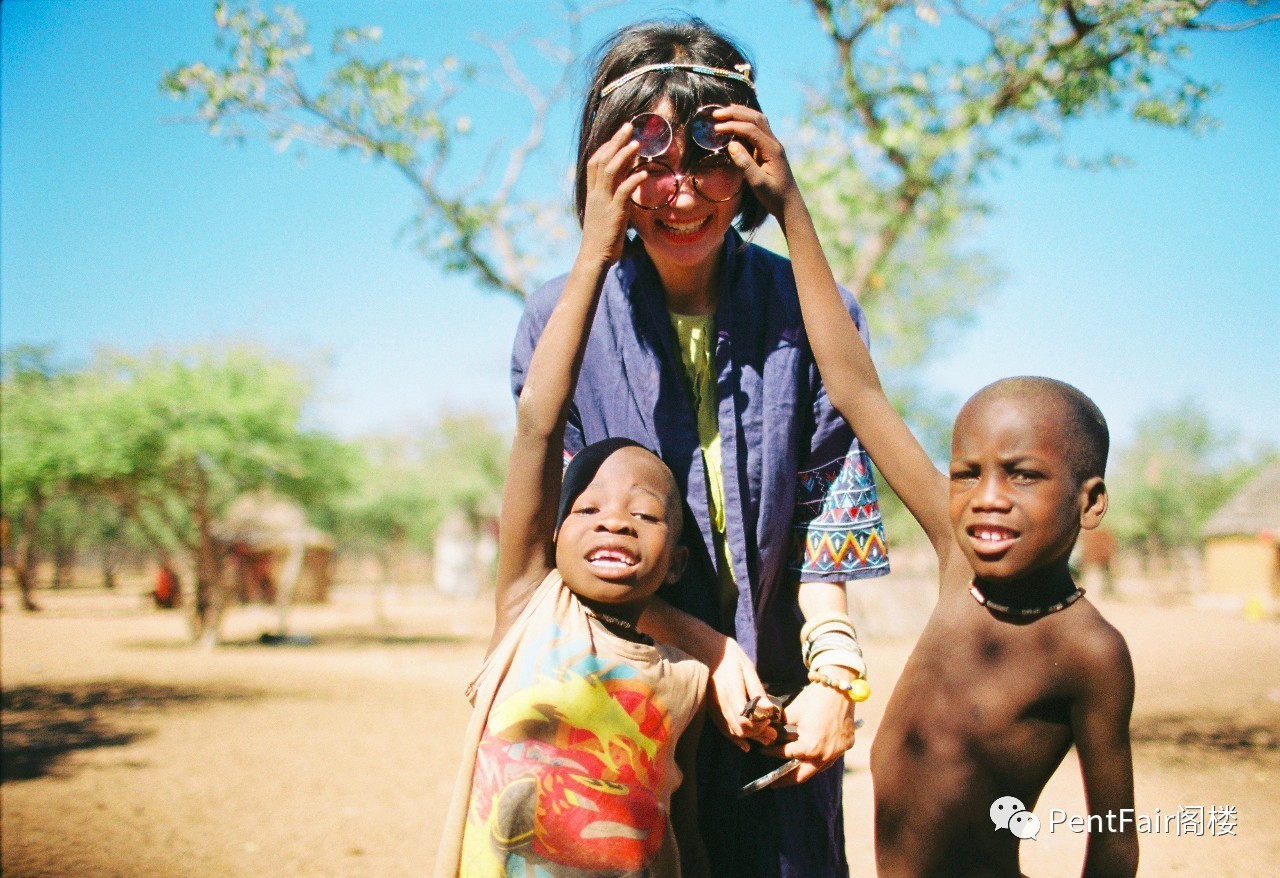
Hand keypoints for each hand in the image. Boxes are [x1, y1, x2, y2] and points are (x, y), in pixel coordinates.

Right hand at [578, 123, 645, 265]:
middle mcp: (596, 194)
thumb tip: (628, 188)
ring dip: (624, 154)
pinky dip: (633, 179)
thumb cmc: (602, 239)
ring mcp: (604, 202)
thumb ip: (614, 200)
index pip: (595, 162)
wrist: (593, 257)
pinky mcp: (614, 213)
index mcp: (593, 193)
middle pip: (602, 159)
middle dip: (615, 141)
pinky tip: (644, 172)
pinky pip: (623, 191)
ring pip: (610, 171)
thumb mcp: (607, 214)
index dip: (606, 146)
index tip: (619, 136)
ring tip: (636, 142)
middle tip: (628, 126)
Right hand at [705, 636, 777, 750]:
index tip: (771, 720)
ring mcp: (715, 709)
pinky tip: (746, 744)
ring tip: (765, 737)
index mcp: (732, 694)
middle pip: (742, 731)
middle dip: (759, 735)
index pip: (747, 721)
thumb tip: (771, 710)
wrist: (703, 649)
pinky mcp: (712, 710)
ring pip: (733, 733)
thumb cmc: (728, 656)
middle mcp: (721, 706)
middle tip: (773, 733)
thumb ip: (757, 691)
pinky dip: (736, 738)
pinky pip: (724, 729)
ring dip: (750, 737)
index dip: (761, 726)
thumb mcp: (747, 668)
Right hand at [713, 105, 799, 218]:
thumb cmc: (773, 196)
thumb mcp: (758, 183)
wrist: (789, 204)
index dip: (732, 126)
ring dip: (741, 114)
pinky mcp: (770, 149)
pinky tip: (735, 122)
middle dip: (736, 113)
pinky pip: (758, 129)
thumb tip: (731, 145)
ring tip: (724, 112)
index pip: (751, 129)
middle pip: (756, 118)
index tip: (716, 128)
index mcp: (772, 150)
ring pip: (758, 120)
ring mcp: (773, 145)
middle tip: (716, 113)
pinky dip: (745, 122)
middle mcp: (774, 143)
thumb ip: (745, 164)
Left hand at [763, 681, 855, 783]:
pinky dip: (818, 758)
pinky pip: (830, 757)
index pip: (785, 754)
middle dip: (787, 779)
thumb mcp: (792, 713)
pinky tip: (809, 755)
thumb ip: (779, 726)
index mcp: (809, 748)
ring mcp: (838, 752)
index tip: (762, 751)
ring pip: (818, 767)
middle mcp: (825, 755)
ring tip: (790, 771)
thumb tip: (768, 730)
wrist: (839, 687)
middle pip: (803, 775)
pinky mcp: (847, 745)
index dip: (772, 751)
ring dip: (804, 768)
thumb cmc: (814, 699)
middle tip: (774, 783)